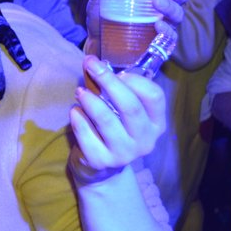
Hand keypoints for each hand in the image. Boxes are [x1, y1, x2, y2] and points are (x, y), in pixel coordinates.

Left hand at [68, 55, 166, 184]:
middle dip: (108, 81)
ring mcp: (125, 154)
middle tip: (90, 65)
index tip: (117, 71)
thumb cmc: (113, 126)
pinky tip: (74, 111)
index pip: (155, 96)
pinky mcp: (102, 161)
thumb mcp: (122, 110)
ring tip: (79, 91)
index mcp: (155, 123)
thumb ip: (117, 89)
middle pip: (130, 106)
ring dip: (90, 101)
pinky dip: (78, 120)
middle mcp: (145, 140)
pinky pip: (87, 136)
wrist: (101, 166)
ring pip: (107, 120)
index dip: (135, 79)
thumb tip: (95, 64)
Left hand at [83, 0, 189, 53]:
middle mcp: (162, 6)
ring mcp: (162, 25)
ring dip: (170, 7)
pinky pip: (169, 38)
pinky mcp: (157, 43)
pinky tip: (158, 25)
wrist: (96, 43)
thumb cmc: (103, 15)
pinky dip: (166, 31)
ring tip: (156, 2)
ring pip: (178, 15)